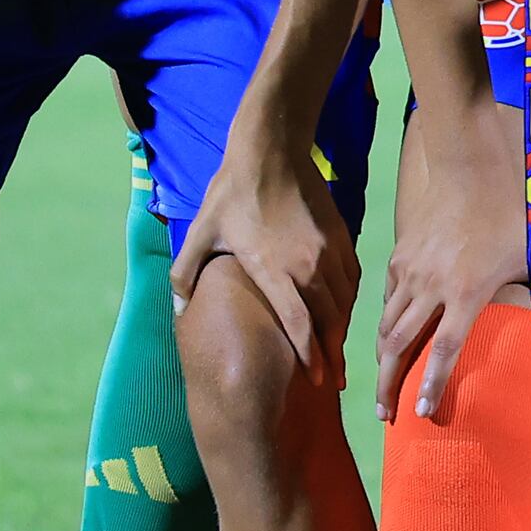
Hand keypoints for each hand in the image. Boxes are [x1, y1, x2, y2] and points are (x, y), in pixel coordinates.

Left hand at [176, 134, 354, 390]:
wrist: (271, 150)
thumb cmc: (232, 192)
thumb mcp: (200, 232)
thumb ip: (186, 273)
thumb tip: (178, 309)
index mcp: (275, 270)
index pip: (300, 325)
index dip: (310, 357)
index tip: (317, 380)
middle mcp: (309, 265)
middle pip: (330, 321)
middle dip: (333, 354)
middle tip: (335, 380)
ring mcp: (329, 251)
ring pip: (345, 301)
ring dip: (343, 329)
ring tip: (339, 351)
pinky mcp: (342, 236)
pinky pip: (353, 278)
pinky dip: (350, 300)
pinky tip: (343, 310)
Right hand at [374, 102, 530, 428]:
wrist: (472, 160)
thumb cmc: (512, 208)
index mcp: (467, 291)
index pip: (444, 350)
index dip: (431, 385)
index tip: (421, 415)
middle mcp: (431, 285)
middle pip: (399, 346)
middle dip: (390, 385)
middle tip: (387, 417)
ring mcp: (410, 269)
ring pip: (386, 324)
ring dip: (381, 359)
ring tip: (381, 386)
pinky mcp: (400, 254)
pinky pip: (386, 298)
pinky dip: (383, 323)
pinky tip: (385, 338)